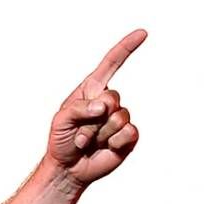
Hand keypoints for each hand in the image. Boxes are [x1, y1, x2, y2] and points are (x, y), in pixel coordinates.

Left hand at [47, 29, 145, 185]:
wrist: (68, 168)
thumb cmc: (61, 141)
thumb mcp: (61, 120)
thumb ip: (79, 108)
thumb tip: (103, 106)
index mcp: (91, 91)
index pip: (111, 64)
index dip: (126, 48)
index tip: (142, 34)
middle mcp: (108, 102)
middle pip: (113, 98)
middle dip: (91, 120)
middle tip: (80, 134)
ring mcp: (120, 118)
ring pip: (119, 117)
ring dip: (98, 134)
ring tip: (88, 142)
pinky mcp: (129, 136)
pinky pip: (129, 132)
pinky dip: (113, 142)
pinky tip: (104, 148)